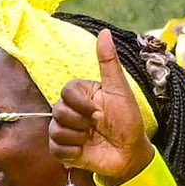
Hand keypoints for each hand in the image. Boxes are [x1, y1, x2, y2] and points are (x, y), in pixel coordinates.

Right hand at [52, 60, 151, 185]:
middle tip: (97, 127)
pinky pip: (54, 148)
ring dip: (77, 137)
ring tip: (91, 139)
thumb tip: (104, 32)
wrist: (129, 153)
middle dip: (81, 122)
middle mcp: (71, 110)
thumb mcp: (119, 90)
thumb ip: (108, 62)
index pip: (66, 91)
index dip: (81, 104)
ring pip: (55, 130)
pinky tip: (84, 151)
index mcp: (82, 95)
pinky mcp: (63, 151)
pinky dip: (71, 152)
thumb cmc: (128, 121)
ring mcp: (65, 130)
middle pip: (58, 111)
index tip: (99, 112)